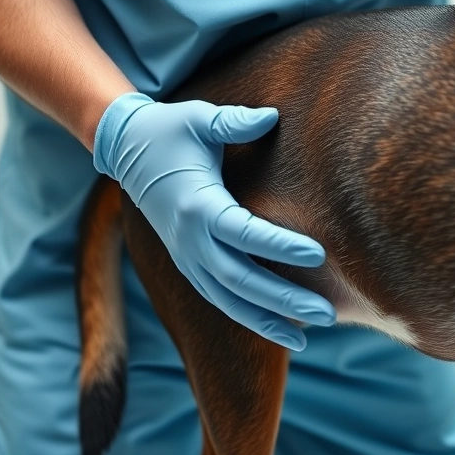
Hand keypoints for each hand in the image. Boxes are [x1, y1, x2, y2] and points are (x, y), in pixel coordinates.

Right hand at [93, 92, 335, 350]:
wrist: (125, 149)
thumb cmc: (170, 130)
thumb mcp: (199, 119)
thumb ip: (234, 122)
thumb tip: (272, 117)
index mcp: (197, 205)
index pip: (244, 233)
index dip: (280, 245)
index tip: (318, 254)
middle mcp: (190, 240)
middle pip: (240, 279)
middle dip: (284, 298)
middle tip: (328, 312)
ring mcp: (186, 257)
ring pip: (228, 301)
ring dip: (268, 321)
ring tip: (307, 338)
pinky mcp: (188, 265)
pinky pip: (220, 299)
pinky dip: (249, 318)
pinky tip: (281, 330)